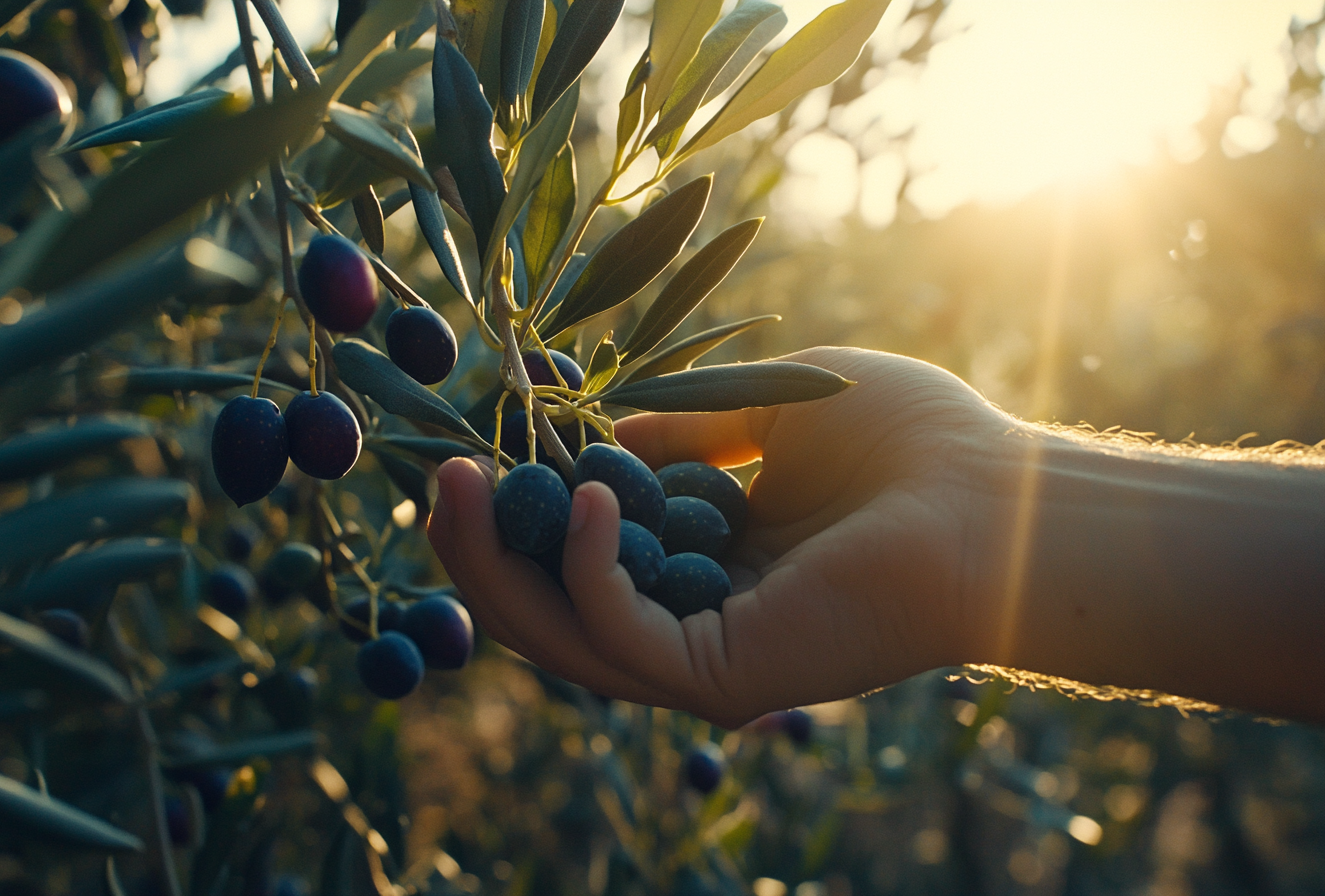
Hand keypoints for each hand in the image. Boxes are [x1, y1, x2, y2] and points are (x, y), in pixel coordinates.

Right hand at [428, 348, 1012, 726]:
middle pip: (552, 607)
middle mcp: (694, 620)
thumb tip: (601, 433)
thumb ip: (682, 429)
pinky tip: (591, 497)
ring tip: (459, 487)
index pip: (580, 561)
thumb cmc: (908, 443)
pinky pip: (619, 636)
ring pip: (562, 637)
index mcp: (704, 564)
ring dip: (497, 567)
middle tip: (439, 479)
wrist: (1001, 498)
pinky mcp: (724, 677)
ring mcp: (705, 659)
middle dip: (482, 551)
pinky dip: (587, 568)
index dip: (520, 514)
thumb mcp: (769, 413)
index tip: (476, 448)